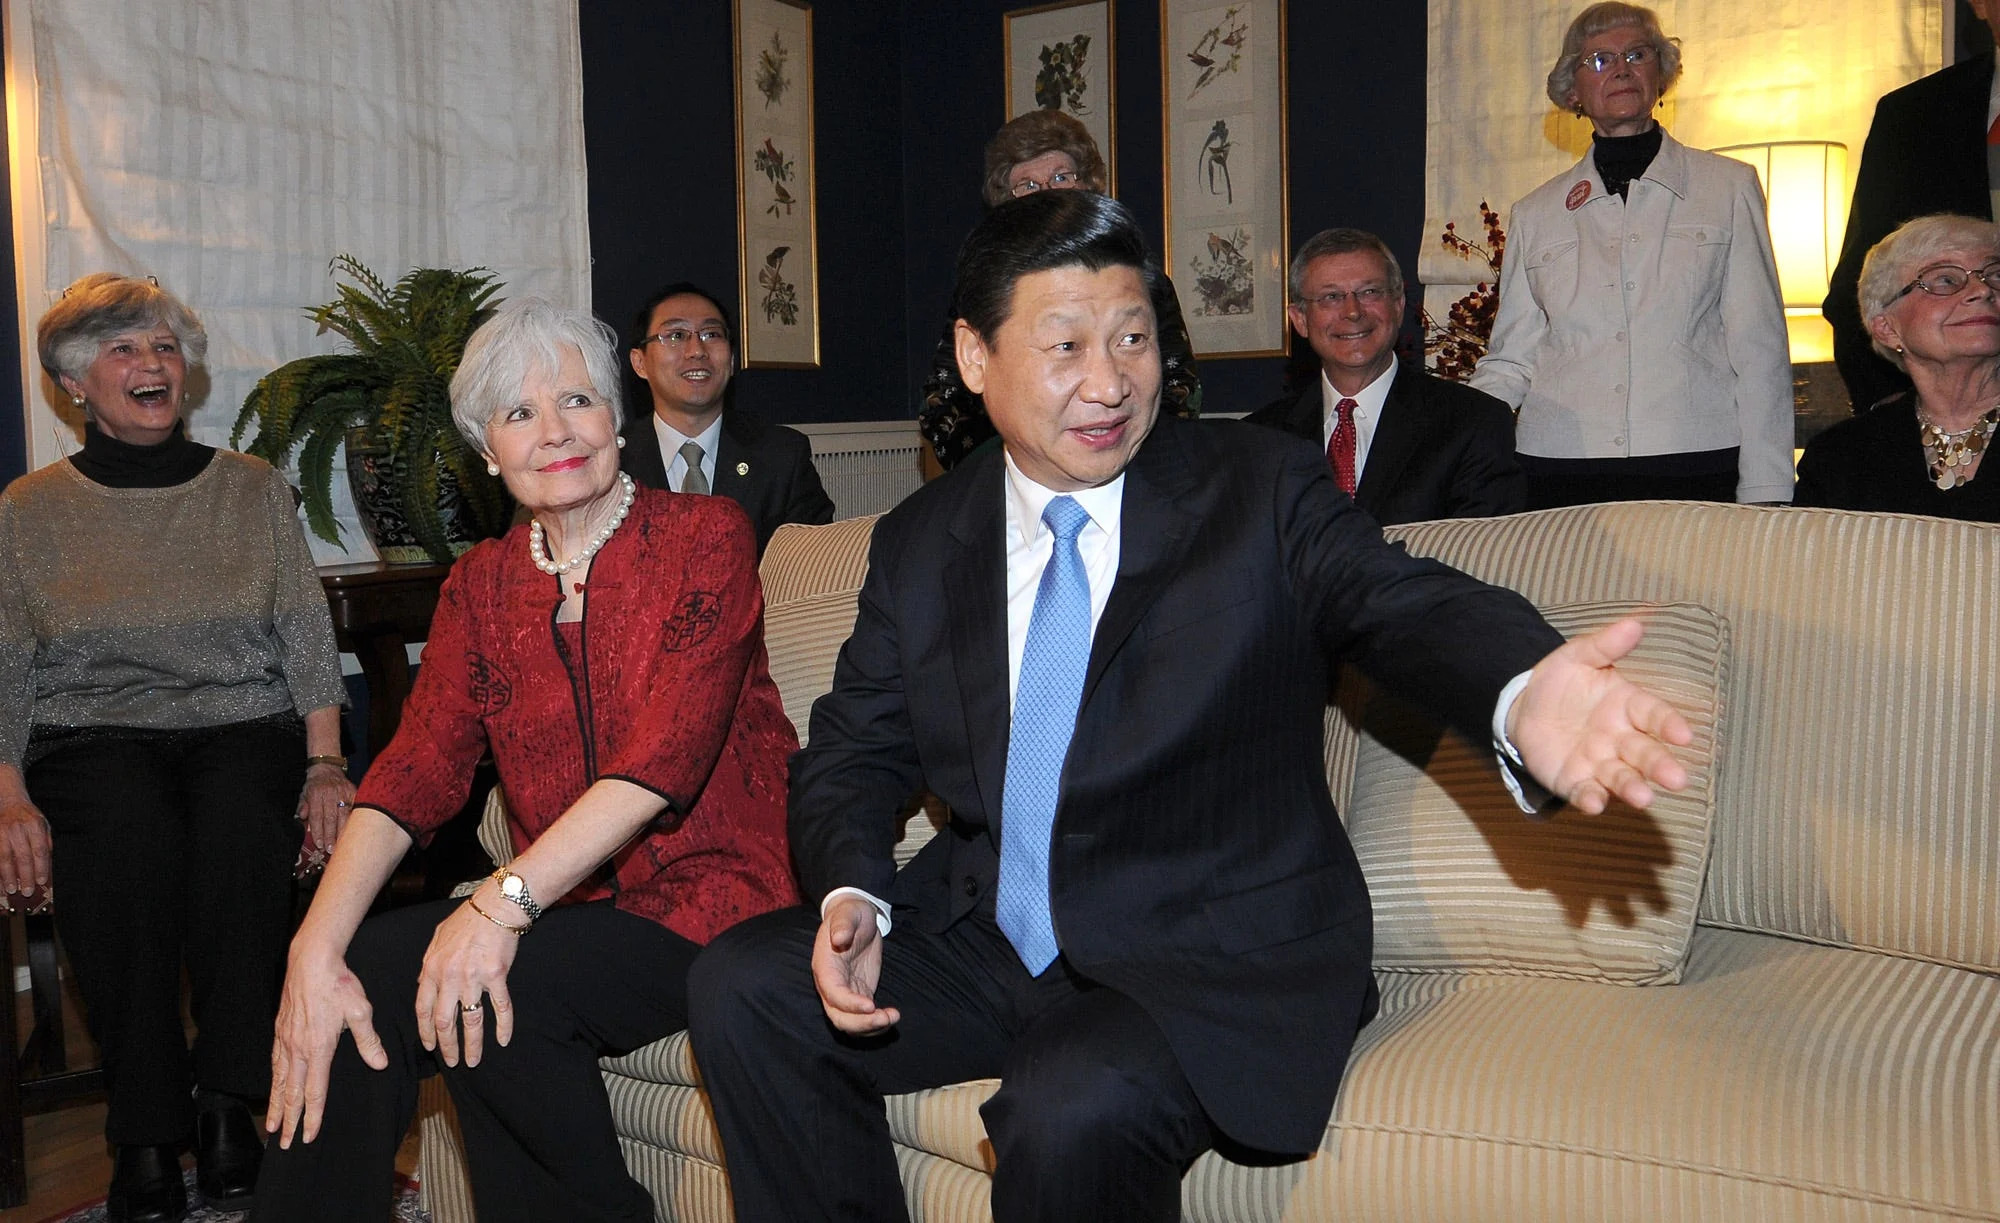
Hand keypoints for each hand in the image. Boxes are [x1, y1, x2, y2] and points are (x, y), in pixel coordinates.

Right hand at [0, 796, 51, 913]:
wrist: (8, 800)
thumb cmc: (28, 816)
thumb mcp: (43, 825)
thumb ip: (45, 843)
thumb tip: (46, 866)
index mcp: (35, 825)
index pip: (40, 850)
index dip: (41, 867)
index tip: (41, 881)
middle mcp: (18, 828)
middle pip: (23, 856)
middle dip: (25, 876)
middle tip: (26, 891)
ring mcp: (2, 832)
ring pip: (5, 858)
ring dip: (7, 876)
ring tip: (10, 890)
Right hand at [266, 943, 386, 1147]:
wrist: (311, 960)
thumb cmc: (339, 983)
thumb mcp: (360, 1010)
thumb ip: (368, 1040)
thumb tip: (379, 1063)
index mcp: (318, 1047)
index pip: (315, 1091)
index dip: (312, 1116)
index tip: (309, 1136)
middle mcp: (297, 1048)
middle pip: (292, 1093)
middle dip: (288, 1120)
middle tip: (283, 1145)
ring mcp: (285, 1040)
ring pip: (279, 1081)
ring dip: (276, 1106)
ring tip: (273, 1127)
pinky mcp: (280, 1031)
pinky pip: (274, 1063)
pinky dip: (273, 1082)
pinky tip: (274, 1089)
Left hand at [297, 764, 356, 862]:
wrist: (327, 768)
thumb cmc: (314, 785)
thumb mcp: (304, 794)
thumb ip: (302, 806)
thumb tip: (302, 818)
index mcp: (316, 793)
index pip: (317, 816)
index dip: (318, 831)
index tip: (319, 844)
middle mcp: (331, 792)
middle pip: (331, 818)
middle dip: (331, 835)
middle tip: (331, 849)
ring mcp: (344, 791)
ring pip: (344, 815)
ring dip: (343, 831)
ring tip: (341, 844)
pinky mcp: (354, 792)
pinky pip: (355, 809)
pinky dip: (354, 820)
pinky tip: (353, 831)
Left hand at [414, 889, 520, 1068]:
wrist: (496, 906)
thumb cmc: (468, 919)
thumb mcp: (438, 938)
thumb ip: (428, 963)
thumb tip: (421, 982)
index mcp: (432, 968)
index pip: (423, 1009)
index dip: (425, 1032)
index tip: (430, 1046)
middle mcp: (450, 977)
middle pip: (444, 1021)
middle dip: (447, 1046)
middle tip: (452, 1062)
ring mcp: (473, 978)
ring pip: (470, 1020)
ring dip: (472, 1044)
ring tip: (474, 1060)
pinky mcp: (497, 976)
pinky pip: (500, 1007)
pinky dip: (502, 1026)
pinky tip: (503, 1040)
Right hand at [811, 896, 897, 1033]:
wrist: (856, 919)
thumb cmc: (850, 914)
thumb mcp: (847, 913)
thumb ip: (843, 924)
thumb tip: (840, 937)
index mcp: (825, 967)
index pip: (833, 993)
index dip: (849, 1003)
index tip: (871, 1005)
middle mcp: (831, 986)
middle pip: (839, 1016)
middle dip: (861, 1024)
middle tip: (885, 1018)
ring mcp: (845, 993)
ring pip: (850, 1023)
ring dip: (870, 1027)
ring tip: (892, 1017)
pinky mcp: (858, 995)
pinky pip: (862, 1019)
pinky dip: (875, 1025)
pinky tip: (891, 1017)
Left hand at [1507, 617, 1692, 813]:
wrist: (1524, 707)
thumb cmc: (1561, 681)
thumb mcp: (1578, 656)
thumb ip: (1605, 644)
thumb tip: (1636, 622)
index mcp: (1627, 705)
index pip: (1654, 714)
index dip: (1669, 724)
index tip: (1683, 735)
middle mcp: (1621, 738)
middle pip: (1645, 752)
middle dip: (1660, 765)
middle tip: (1677, 779)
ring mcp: (1600, 763)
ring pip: (1621, 778)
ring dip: (1633, 788)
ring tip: (1644, 798)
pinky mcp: (1576, 781)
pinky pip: (1585, 792)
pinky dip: (1591, 799)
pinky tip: (1593, 803)